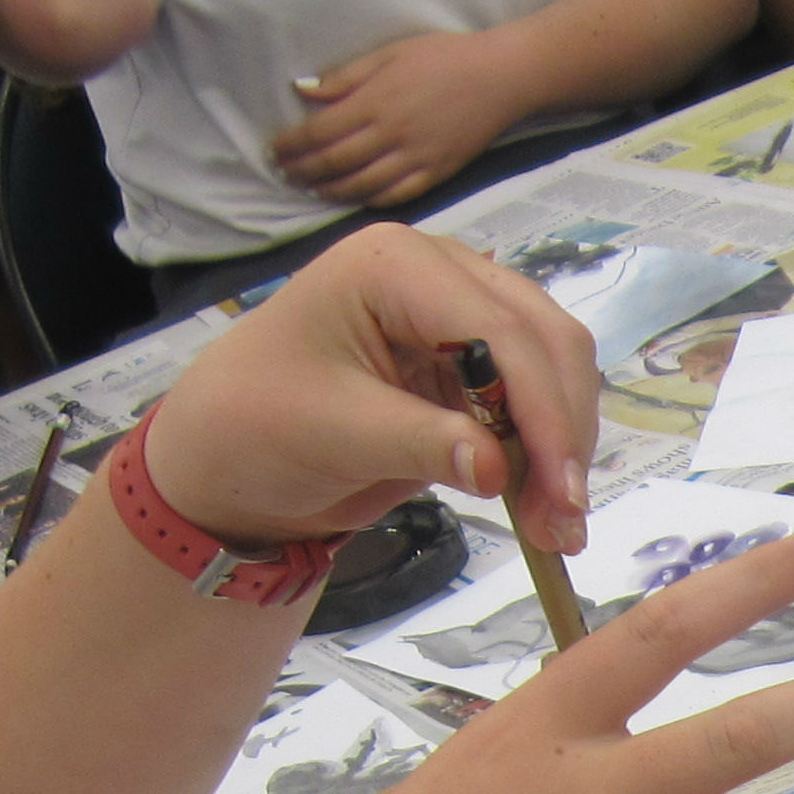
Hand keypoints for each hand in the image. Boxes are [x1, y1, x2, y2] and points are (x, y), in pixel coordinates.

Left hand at [136, 223, 591, 551]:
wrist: (228, 461)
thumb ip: (419, 441)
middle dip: (562, 430)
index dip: (543, 407)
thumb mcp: (330, 433)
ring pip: (554, 368)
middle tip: (565, 519)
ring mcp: (459, 317)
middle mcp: (438, 274)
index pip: (498, 327)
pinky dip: (548, 456)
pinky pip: (535, 402)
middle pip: (544, 339)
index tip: (562, 489)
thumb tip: (500, 468)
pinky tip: (547, 510)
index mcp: (394, 265)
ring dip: (565, 448)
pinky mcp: (471, 366)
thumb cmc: (255, 427)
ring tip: (558, 528)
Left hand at [272, 28, 525, 212]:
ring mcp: (415, 159)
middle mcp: (391, 136)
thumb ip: (346, 77)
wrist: (500, 78)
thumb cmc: (443, 57)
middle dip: (304, 171)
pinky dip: (370, 200)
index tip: (273, 149)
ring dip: (331, 191)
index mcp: (375, 103)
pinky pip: (397, 195)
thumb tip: (305, 91)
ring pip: (363, 186)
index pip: (320, 132)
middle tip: (284, 174)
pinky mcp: (436, 173)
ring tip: (312, 190)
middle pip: (335, 163)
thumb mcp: (389, 53)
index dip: (292, 145)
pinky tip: (356, 197)